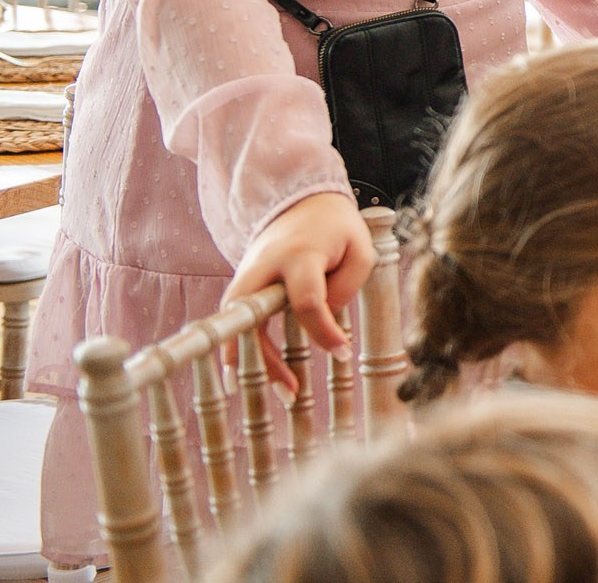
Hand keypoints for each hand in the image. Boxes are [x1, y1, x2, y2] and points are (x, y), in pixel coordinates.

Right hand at [221, 191, 374, 390]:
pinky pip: (238, 323)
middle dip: (264, 355)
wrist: (302, 204)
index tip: (343, 352)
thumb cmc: (337, 229)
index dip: (323, 329)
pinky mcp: (244, 288)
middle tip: (290, 390)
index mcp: (299, 255)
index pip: (306, 299)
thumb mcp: (359, 248)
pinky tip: (249, 379)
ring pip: (238, 324)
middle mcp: (264, 267)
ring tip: (283, 392)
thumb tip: (327, 320)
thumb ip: (348, 284)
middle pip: (251, 315)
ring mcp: (248, 276)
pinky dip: (243, 350)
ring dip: (253, 362)